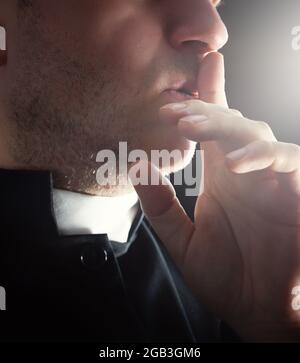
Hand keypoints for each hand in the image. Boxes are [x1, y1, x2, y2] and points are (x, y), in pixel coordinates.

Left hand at [130, 52, 299, 341]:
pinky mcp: (295, 191)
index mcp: (220, 177)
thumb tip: (137, 169)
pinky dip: (263, 155)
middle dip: (202, 112)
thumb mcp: (182, 242)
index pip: (211, 130)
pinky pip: (286, 161)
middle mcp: (244, 172)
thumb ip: (161, 207)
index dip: (204, 99)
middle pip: (228, 124)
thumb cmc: (225, 276)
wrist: (257, 309)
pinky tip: (235, 161)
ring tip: (191, 126)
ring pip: (254, 133)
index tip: (185, 80)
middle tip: (172, 110)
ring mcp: (270, 179)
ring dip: (225, 126)